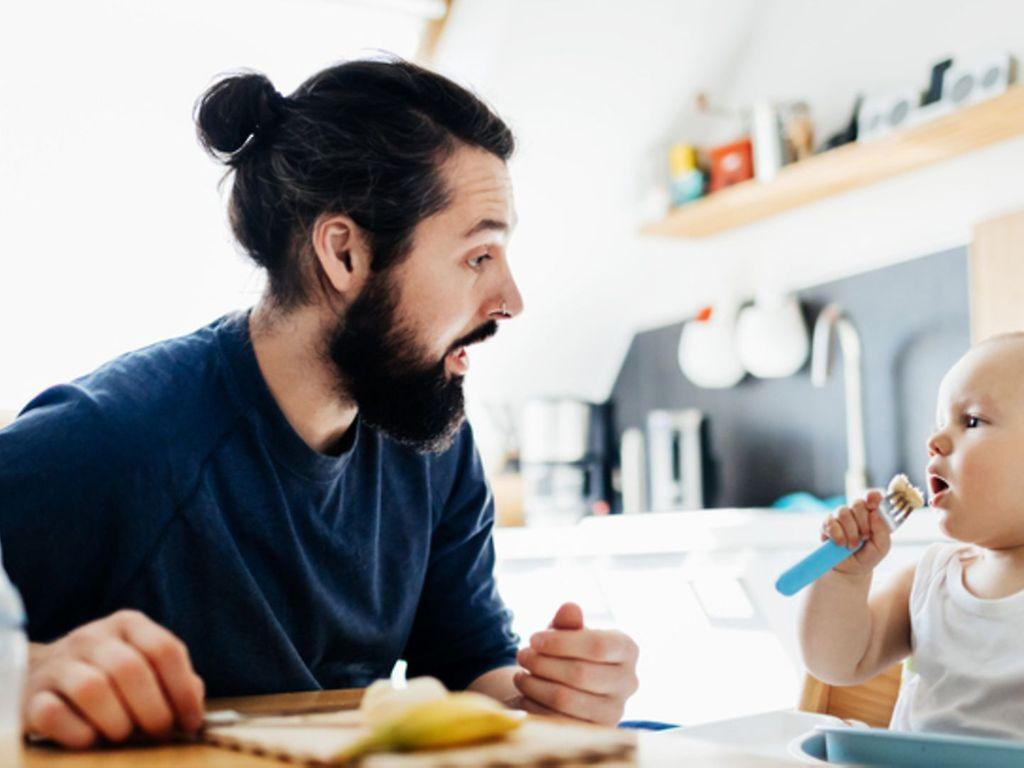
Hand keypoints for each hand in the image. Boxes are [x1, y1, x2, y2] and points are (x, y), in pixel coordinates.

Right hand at [24, 609, 204, 748]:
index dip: (183, 690)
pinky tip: (90, 739)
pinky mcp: (31, 695)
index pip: (165, 649)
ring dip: (117, 722)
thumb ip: (175, 680)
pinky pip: (53, 714)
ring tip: (124, 736)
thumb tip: (194, 704)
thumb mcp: (145, 666)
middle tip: (159, 734)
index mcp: (128, 624)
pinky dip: (78, 734)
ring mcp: (58, 663)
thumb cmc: (111, 678)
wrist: (45, 676)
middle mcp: (92, 637)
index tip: (190, 722)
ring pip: (92, 689)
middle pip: (131, 669)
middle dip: (153, 711)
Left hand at [512, 602, 638, 725]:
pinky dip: (535, 705)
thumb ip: (568, 621)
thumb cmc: (569, 651)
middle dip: (543, 662)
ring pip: (566, 698)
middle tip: (521, 655)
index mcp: (627, 649)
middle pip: (580, 673)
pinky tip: (525, 693)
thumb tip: (569, 608)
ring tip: (519, 674)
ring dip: (535, 684)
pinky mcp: (594, 732)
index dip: (560, 642)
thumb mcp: (567, 632)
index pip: (597, 645)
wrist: (569, 685)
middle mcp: (628, 681)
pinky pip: (557, 720)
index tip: (533, 638)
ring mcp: (615, 711)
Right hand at [822, 490, 891, 575]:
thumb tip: (874, 513)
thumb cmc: (868, 555)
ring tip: (852, 545)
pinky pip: (831, 523)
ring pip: (844, 512)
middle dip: (863, 523)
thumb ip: (883, 530)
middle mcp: (855, 512)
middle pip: (858, 503)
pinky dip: (838, 536)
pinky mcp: (826, 524)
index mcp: (872, 513)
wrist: (851, 569)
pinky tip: (841, 544)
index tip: (873, 505)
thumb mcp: (882, 546)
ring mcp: (840, 517)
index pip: (872, 496)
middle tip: (864, 537)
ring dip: (850, 532)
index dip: (872, 497)